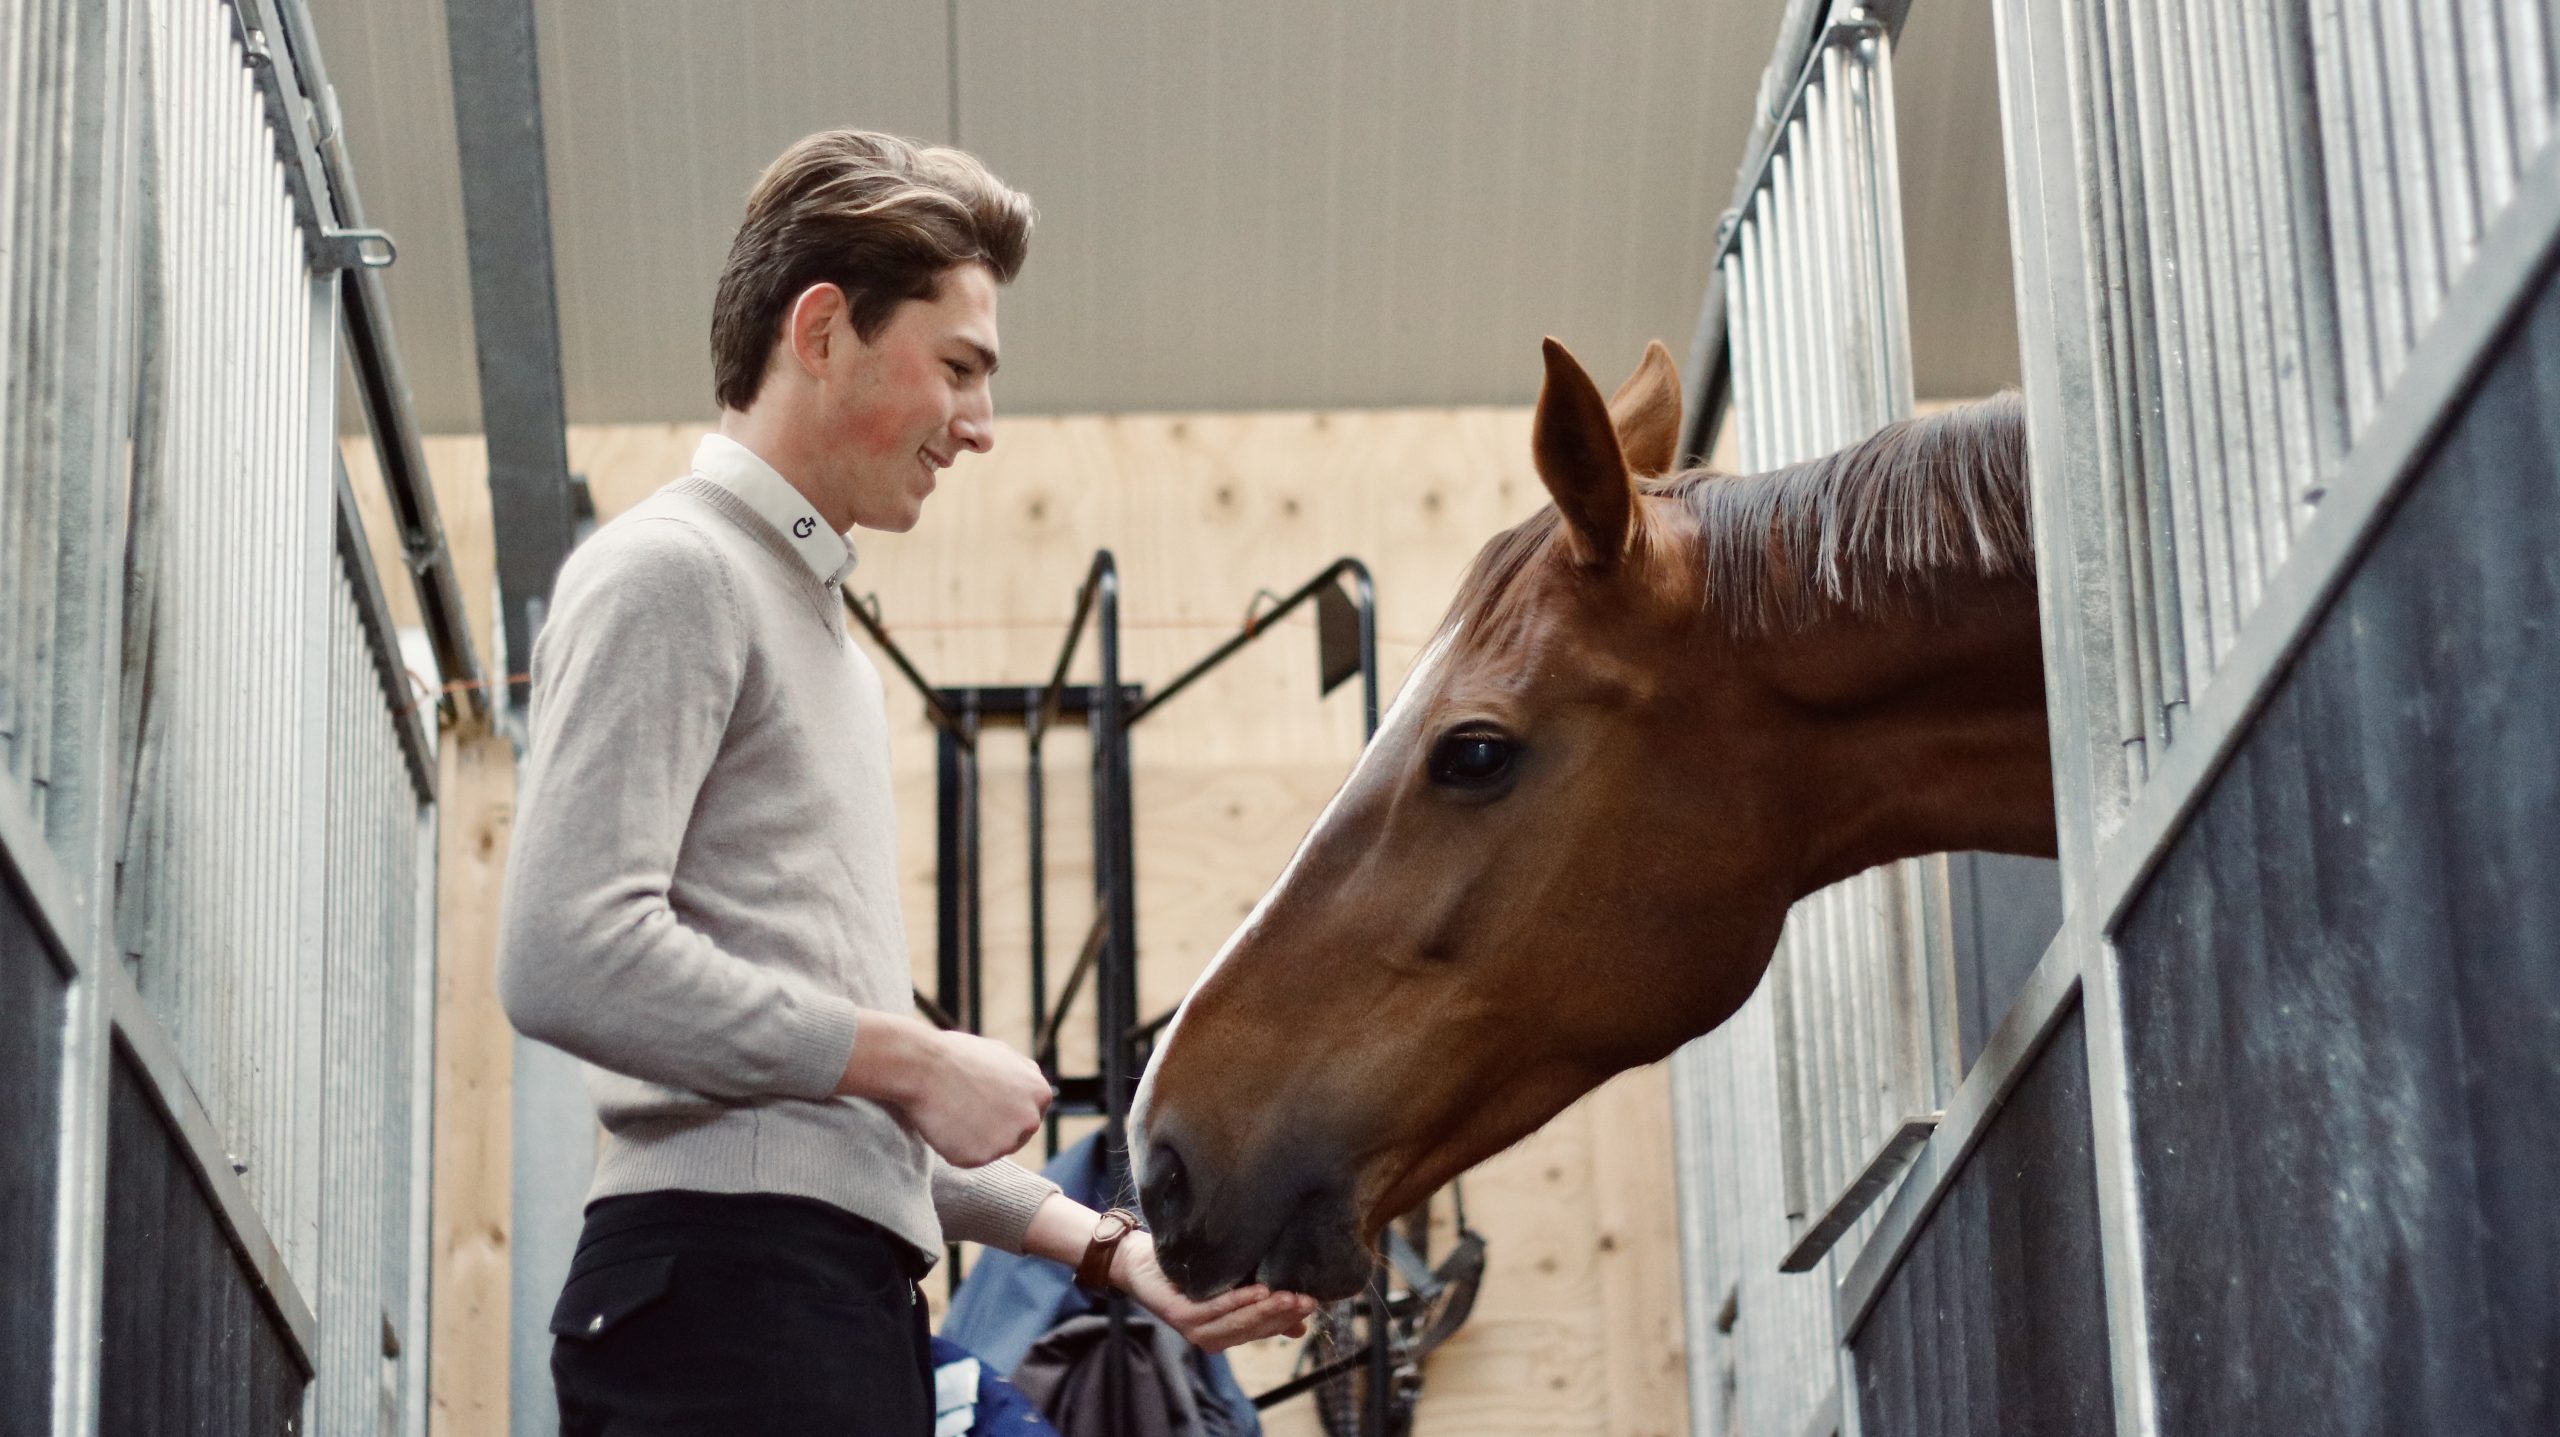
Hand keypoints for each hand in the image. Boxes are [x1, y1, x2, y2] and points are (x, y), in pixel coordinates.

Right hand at [840, 1014, 1049, 1167]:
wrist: (923, 1066)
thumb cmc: (956, 1056)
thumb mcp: (1002, 1055)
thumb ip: (1022, 1076)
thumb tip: (1030, 1089)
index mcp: (1040, 1092)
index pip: (1029, 1116)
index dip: (1003, 1112)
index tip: (982, 1104)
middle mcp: (1030, 1119)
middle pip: (1015, 1138)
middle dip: (993, 1130)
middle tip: (964, 1110)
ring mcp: (1008, 1141)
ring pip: (992, 1151)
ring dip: (973, 1140)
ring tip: (952, 1112)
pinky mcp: (981, 1157)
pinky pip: (967, 1159)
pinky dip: (954, 1148)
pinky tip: (944, 1124)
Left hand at [1112, 1230, 1316, 1354]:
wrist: (1138, 1259)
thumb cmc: (1187, 1269)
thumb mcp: (1232, 1282)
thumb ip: (1263, 1300)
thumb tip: (1303, 1320)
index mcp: (1227, 1330)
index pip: (1266, 1329)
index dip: (1290, 1319)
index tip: (1314, 1304)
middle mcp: (1212, 1335)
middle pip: (1254, 1329)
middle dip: (1282, 1315)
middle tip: (1307, 1300)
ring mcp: (1194, 1328)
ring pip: (1236, 1325)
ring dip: (1263, 1311)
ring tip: (1287, 1296)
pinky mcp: (1178, 1316)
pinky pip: (1211, 1311)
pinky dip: (1235, 1302)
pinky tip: (1255, 1290)